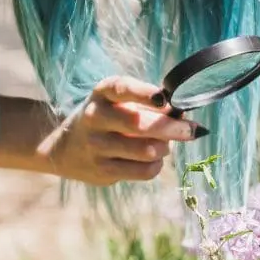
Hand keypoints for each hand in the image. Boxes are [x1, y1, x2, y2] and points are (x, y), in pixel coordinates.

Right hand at [37, 75, 199, 186]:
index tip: (165, 100)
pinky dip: (157, 165)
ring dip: (165, 148)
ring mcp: (97, 146)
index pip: (122, 88)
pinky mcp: (103, 170)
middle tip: (191, 130)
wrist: (67, 147)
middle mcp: (95, 117)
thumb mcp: (119, 102)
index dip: (145, 94)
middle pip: (139, 124)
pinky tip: (154, 159)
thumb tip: (182, 117)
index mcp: (102, 93)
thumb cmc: (107, 118)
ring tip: (165, 145)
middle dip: (172, 128)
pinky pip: (143, 171)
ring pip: (146, 150)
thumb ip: (149, 105)